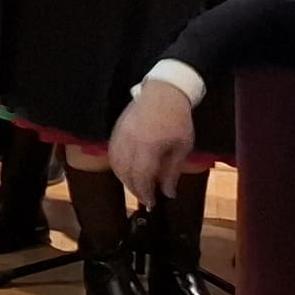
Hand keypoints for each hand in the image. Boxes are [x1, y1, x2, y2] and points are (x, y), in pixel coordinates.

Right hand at [108, 78, 195, 206]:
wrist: (165, 92)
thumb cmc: (178, 120)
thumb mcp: (182, 147)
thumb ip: (173, 171)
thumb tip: (168, 193)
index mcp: (148, 146)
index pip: (140, 176)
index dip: (144, 193)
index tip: (152, 203)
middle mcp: (129, 142)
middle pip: (125, 173)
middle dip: (134, 189)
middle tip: (145, 198)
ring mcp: (120, 134)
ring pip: (115, 164)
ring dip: (124, 179)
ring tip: (136, 186)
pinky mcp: (116, 129)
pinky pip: (112, 153)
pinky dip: (117, 166)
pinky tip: (126, 171)